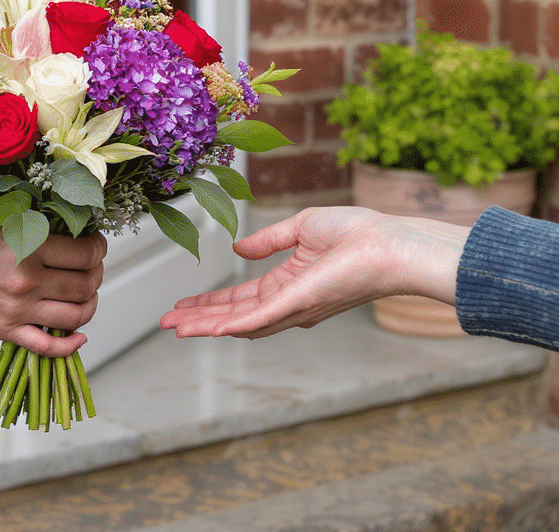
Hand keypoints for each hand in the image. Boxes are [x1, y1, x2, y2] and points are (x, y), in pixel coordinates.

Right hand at [0, 215, 105, 357]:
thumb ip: (31, 220)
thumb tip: (64, 219)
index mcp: (30, 245)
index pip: (87, 253)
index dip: (99, 250)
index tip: (96, 247)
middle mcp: (29, 279)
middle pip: (86, 284)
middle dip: (96, 276)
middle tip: (92, 270)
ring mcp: (19, 308)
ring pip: (76, 316)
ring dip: (90, 307)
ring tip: (86, 297)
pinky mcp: (7, 330)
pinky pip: (48, 346)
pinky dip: (70, 345)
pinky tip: (79, 337)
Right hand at [159, 206, 468, 338]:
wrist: (390, 242)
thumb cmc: (359, 232)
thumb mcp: (302, 227)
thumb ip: (269, 240)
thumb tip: (239, 248)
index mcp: (290, 282)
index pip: (242, 298)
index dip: (211, 302)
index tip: (184, 305)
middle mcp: (290, 303)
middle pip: (235, 316)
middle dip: (200, 320)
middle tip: (168, 324)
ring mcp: (293, 307)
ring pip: (241, 324)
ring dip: (206, 326)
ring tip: (175, 328)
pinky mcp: (299, 304)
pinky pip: (259, 320)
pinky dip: (231, 326)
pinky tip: (207, 330)